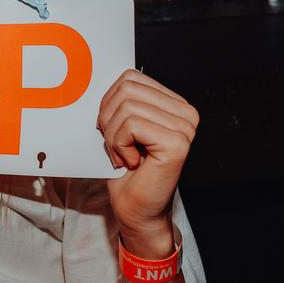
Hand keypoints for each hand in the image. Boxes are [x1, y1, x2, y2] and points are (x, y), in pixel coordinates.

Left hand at [97, 70, 198, 255]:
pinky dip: (119, 145)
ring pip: (126, 107)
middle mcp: (186, 112)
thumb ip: (119, 99)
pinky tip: (131, 162)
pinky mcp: (177, 143)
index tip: (113, 131)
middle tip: (116, 146)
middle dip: (108, 119)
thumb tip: (97, 73)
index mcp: (174, 103)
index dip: (108, 103)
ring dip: (113, 136)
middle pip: (126, 89)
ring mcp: (185, 128)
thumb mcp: (119, 125)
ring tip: (124, 155)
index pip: (129, 78)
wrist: (136, 209)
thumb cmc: (126, 169)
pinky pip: (130, 125)